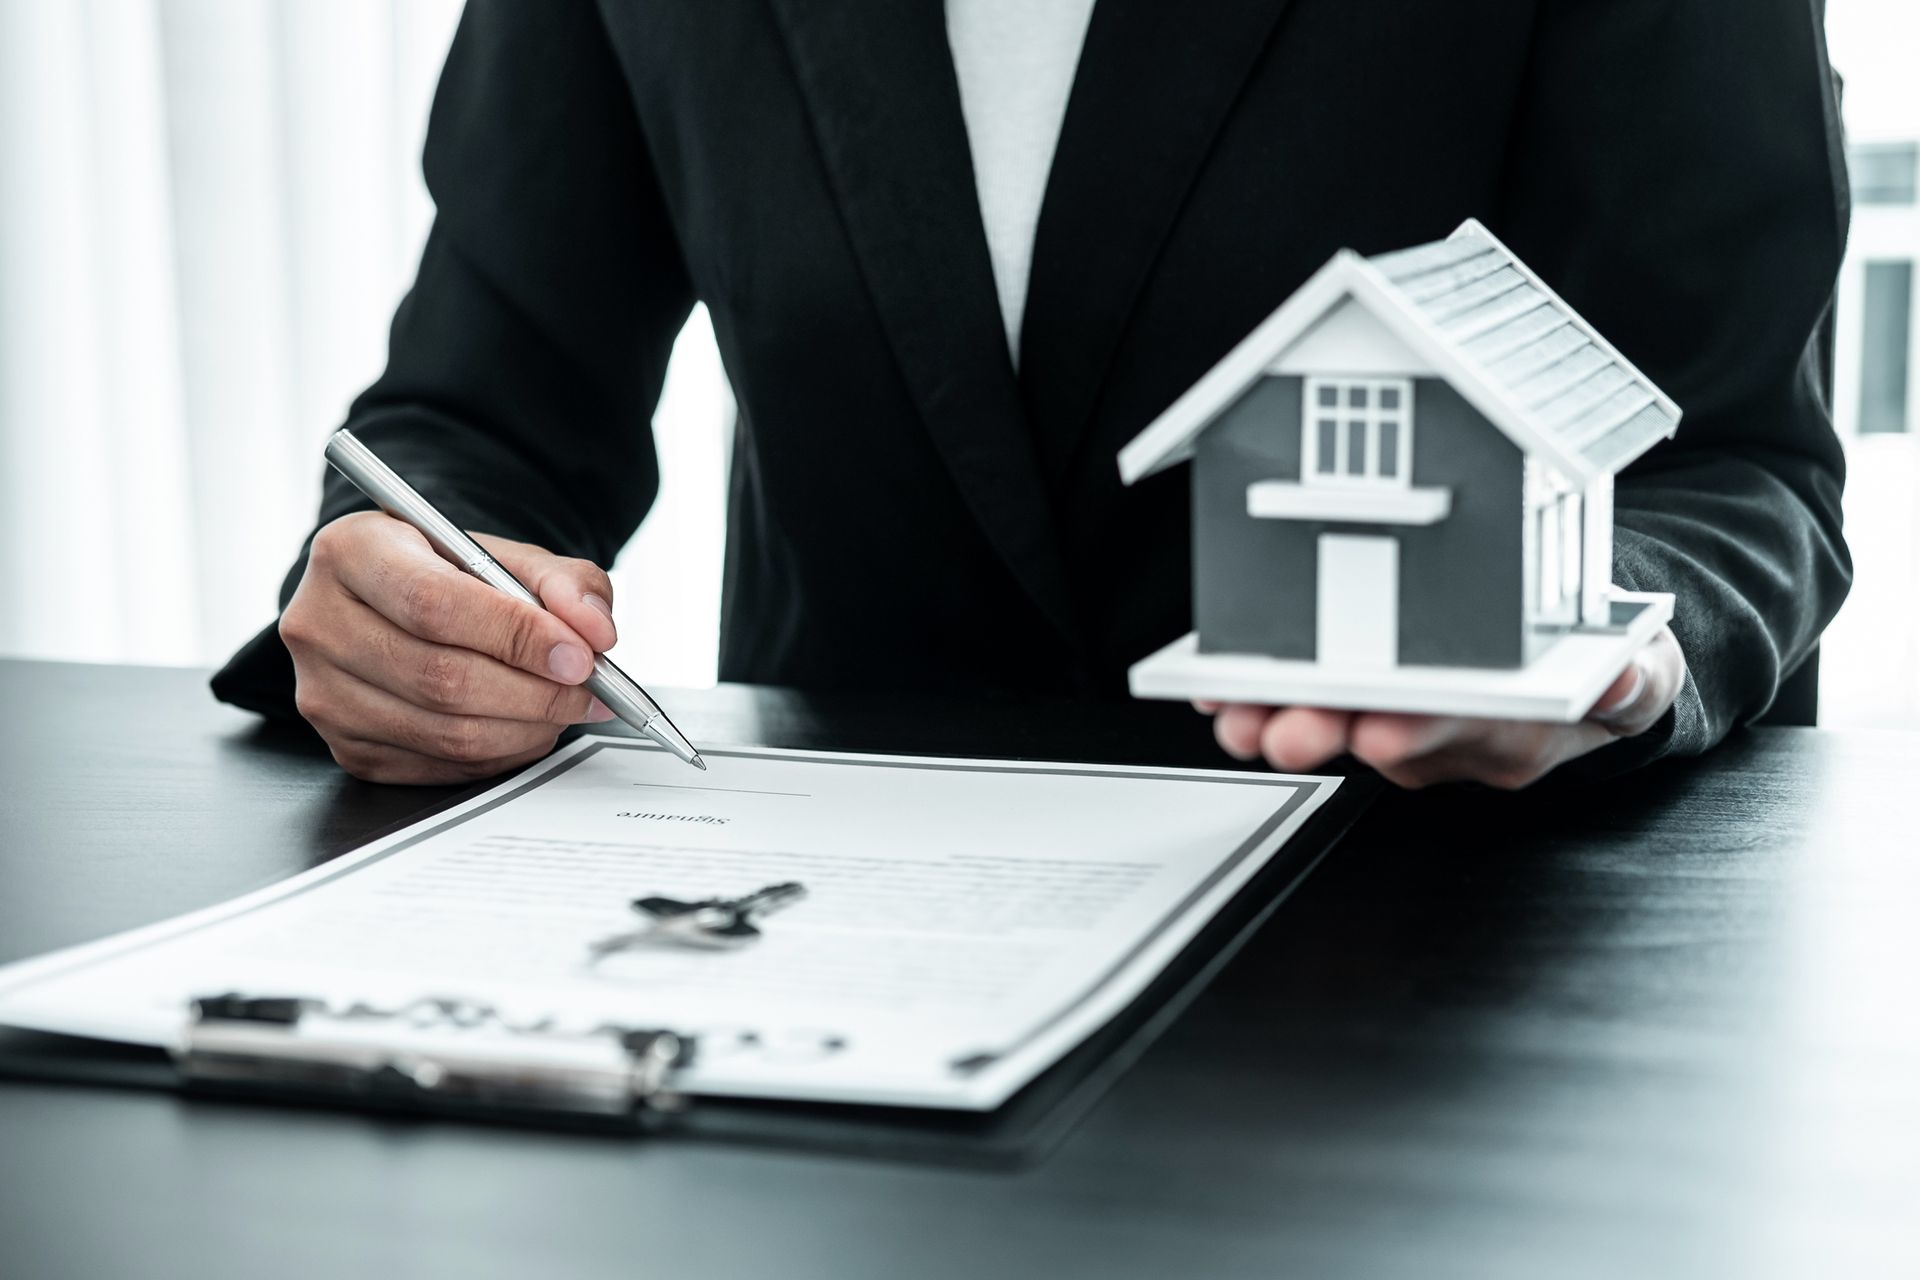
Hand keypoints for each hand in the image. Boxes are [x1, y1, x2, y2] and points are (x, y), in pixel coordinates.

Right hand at [280, 511, 618, 783]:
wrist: (395, 604)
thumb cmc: (448, 575)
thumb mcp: (506, 556)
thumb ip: (562, 583)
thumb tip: (594, 630)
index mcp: (350, 552)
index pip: (434, 605)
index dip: (516, 636)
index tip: (578, 654)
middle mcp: (319, 623)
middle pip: (440, 678)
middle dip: (534, 691)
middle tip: (587, 688)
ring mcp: (324, 693)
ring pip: (445, 731)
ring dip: (526, 727)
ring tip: (564, 705)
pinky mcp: (346, 747)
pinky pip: (440, 764)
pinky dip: (501, 753)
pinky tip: (526, 726)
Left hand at [1200, 627, 1684, 789]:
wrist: (1588, 665)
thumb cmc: (1602, 658)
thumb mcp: (1640, 662)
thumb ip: (1634, 674)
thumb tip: (1625, 678)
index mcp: (1523, 725)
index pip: (1471, 731)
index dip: (1421, 733)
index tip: (1378, 733)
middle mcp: (1459, 740)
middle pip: (1389, 739)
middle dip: (1329, 731)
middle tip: (1278, 730)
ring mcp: (1413, 733)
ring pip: (1341, 730)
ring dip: (1283, 720)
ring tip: (1235, 716)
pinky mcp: (1375, 712)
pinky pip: (1317, 710)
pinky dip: (1265, 696)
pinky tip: (1219, 693)